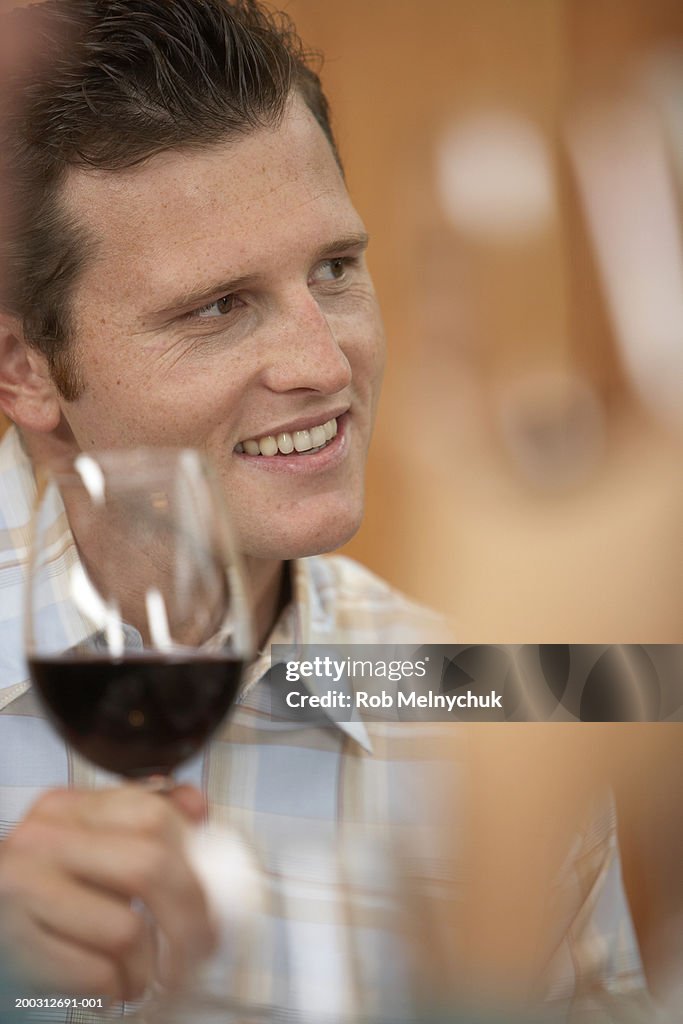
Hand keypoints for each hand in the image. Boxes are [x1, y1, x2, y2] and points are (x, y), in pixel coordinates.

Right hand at [0, 785, 216, 1000]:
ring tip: (138, 977)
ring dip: (147, 969)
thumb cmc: (40, 903)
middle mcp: (41, 840)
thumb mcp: (84, 851)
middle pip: (150, 866)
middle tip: (203, 949)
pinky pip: (97, 975)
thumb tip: (198, 809)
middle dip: (191, 918)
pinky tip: (108, 989)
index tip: (213, 895)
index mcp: (65, 809)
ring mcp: (22, 891)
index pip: (153, 814)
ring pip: (127, 930)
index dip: (195, 860)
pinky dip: (116, 991)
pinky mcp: (14, 947)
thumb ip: (139, 825)